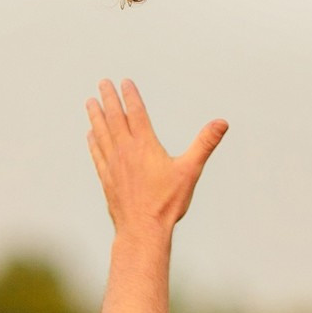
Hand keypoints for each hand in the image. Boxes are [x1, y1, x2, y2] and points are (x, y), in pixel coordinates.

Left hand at [85, 79, 228, 234]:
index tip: (124, 82)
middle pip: (114, 119)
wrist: (142, 230)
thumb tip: (222, 123)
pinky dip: (93, 142)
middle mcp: (125, 152)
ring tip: (90, 102)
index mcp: (144, 146)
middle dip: (108, 99)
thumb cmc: (167, 203)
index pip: (136, 113)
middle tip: (102, 83)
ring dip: (96, 116)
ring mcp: (113, 165)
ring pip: (102, 134)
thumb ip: (205, 144)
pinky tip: (90, 135)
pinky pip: (97, 154)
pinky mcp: (107, 179)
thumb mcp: (190, 170)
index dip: (130, 96)